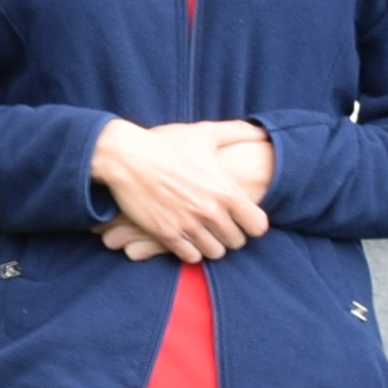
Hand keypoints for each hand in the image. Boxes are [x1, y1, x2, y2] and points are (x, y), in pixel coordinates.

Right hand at [91, 118, 272, 262]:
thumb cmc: (166, 144)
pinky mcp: (167, 235)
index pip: (257, 225)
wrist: (126, 156)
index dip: (254, 223)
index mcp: (225, 190)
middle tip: (223, 226)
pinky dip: (191, 250)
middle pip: (237, 241)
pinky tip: (187, 238)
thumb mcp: (204, 133)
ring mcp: (188, 225)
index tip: (245, 218)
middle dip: (232, 234)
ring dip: (213, 244)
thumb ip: (237, 132)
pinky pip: (190, 257)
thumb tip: (262, 131)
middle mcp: (210, 211)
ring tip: (206, 233)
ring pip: (215, 252)